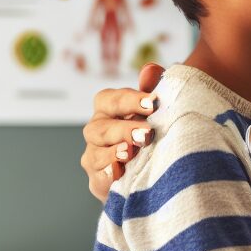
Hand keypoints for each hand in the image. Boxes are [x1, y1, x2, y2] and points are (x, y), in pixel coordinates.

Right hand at [81, 62, 163, 199]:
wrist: (154, 163)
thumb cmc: (151, 125)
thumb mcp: (155, 105)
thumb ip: (153, 86)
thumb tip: (150, 69)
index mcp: (108, 109)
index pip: (110, 99)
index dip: (130, 100)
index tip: (153, 103)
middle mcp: (97, 131)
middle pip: (101, 128)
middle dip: (124, 130)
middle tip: (147, 133)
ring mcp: (95, 157)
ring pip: (95, 154)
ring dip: (114, 153)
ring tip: (131, 152)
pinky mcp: (99, 181)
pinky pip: (97, 179)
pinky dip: (107, 176)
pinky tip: (119, 173)